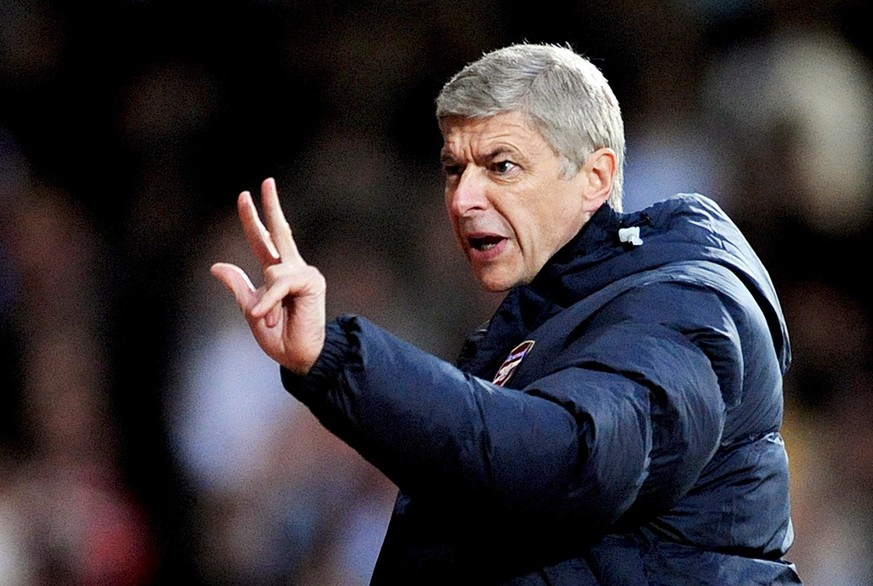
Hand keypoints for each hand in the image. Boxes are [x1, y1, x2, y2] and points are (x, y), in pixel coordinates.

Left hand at [210, 177, 325, 374]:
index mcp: (277, 273)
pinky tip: (269, 318)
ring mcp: (304, 274)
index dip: (252, 219)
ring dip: (265, 302)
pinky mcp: (312, 282)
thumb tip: (216, 266)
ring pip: (271, 271)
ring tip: (270, 322)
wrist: (299, 356)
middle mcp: (292, 269)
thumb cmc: (278, 336)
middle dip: (272, 207)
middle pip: (280, 231)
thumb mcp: (250, 309)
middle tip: (267, 181)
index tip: (245, 196)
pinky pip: (280, 283)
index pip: (262, 240)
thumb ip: (237, 286)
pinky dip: (270, 302)